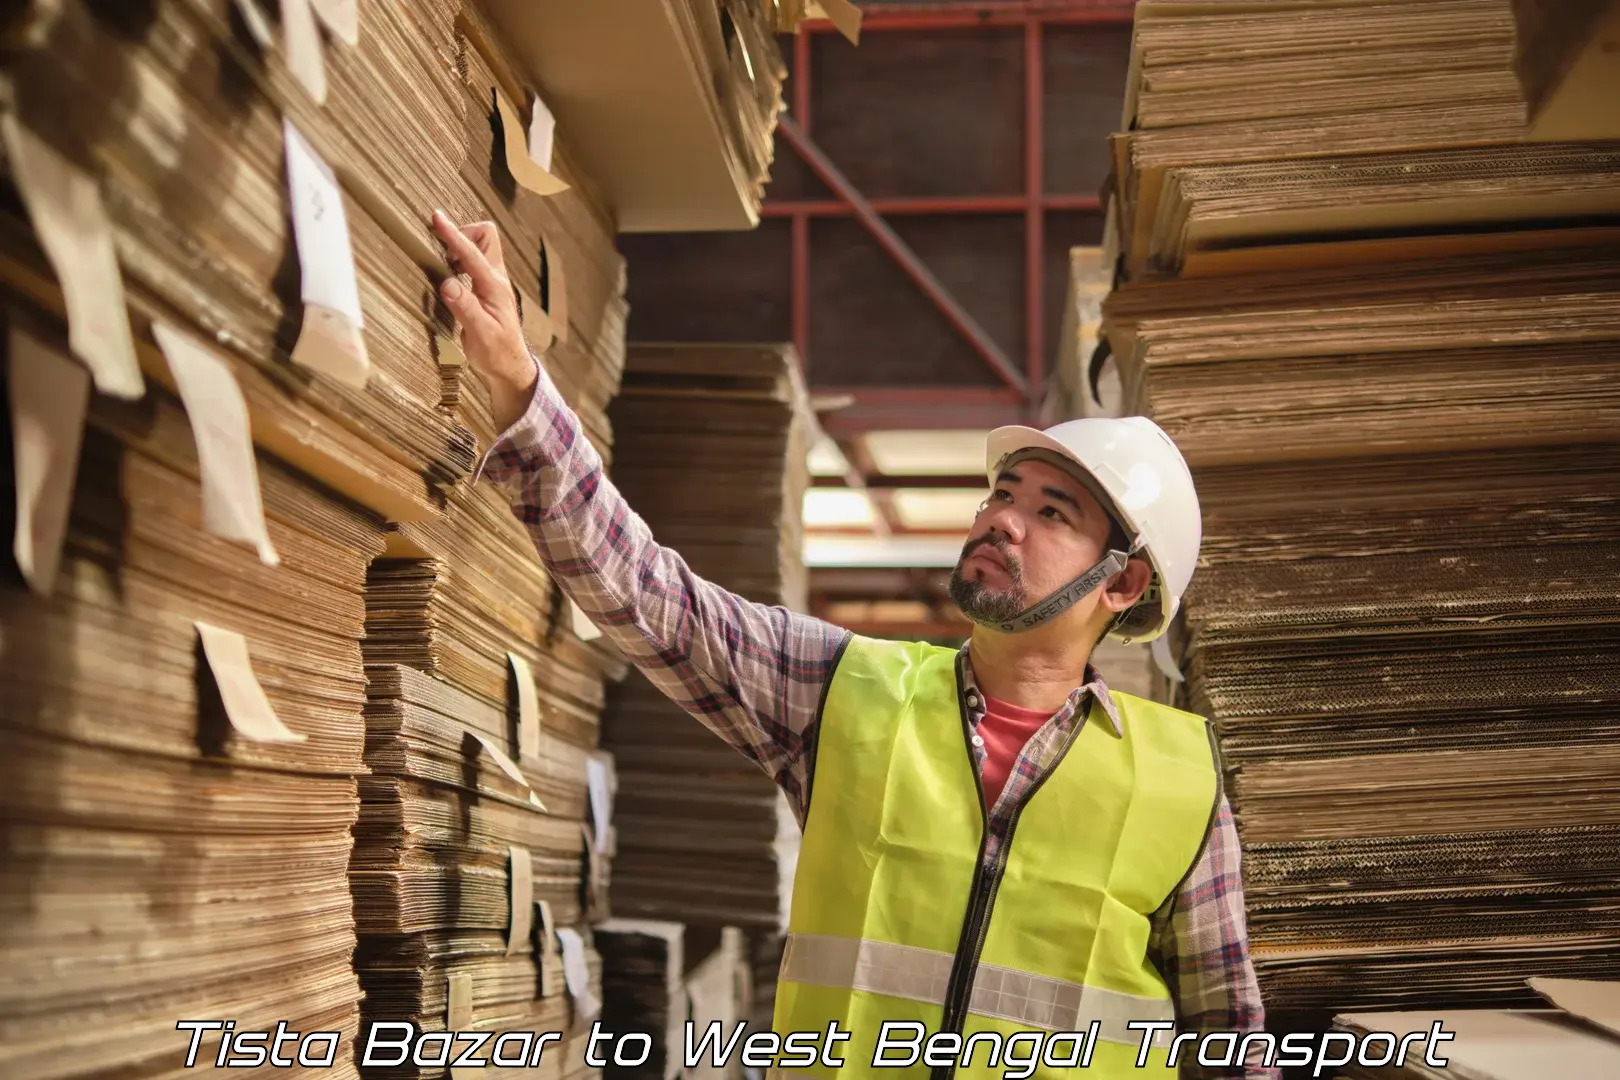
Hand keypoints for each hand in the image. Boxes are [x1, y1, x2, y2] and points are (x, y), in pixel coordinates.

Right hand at [431, 210, 537, 432]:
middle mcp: (496, 279)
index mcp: (494, 287)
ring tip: (442, 262)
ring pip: (481, 247)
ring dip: (461, 246)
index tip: (437, 218)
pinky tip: (448, 274)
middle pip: (485, 237)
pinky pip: (474, 261)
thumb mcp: (480, 334)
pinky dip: (459, 259)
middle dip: (463, 233)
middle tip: (441, 249)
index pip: (472, 253)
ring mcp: (492, 282)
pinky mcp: (486, 289)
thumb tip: (447, 282)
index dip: (454, 235)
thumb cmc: (496, 353)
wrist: (509, 367)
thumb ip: (465, 307)